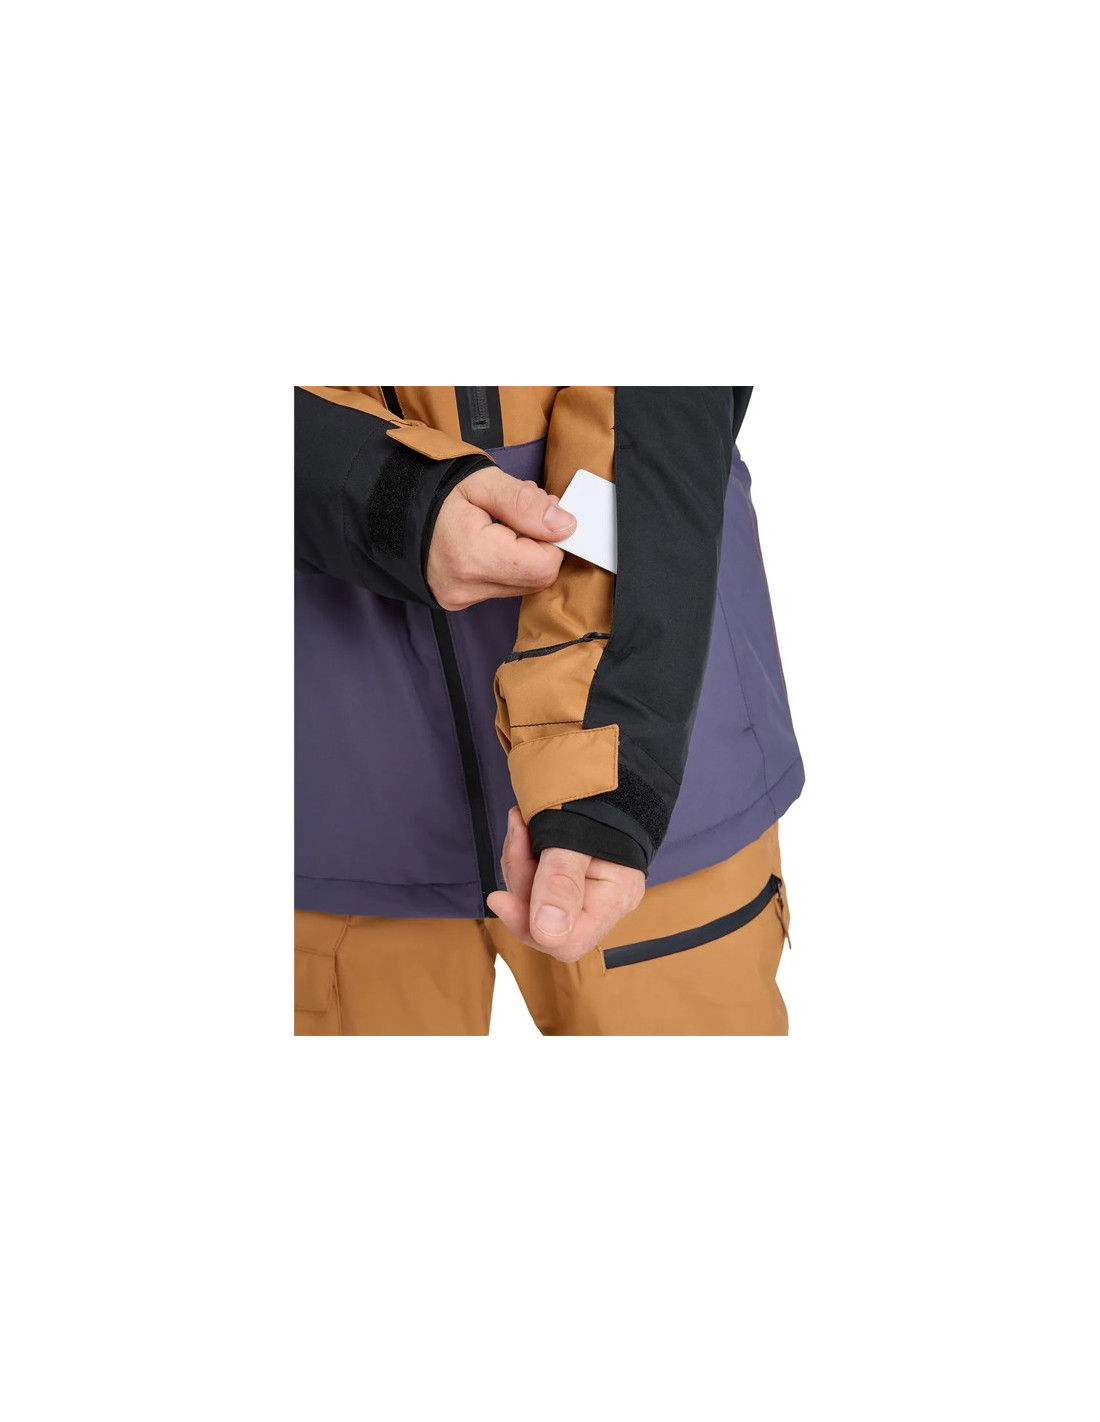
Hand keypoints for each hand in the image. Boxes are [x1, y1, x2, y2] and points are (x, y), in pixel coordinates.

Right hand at [427, 466, 575, 609]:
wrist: (387, 509)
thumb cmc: (433, 491)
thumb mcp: (481, 481)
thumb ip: (525, 503)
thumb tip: (564, 524)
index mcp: (473, 555)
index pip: (544, 565)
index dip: (554, 539)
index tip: (541, 514)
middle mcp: (467, 586)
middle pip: (537, 579)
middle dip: (541, 547)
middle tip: (521, 515)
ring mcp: (460, 598)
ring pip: (521, 586)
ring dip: (523, 557)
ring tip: (501, 525)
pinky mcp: (458, 601)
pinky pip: (501, 588)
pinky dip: (506, 566)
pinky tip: (489, 542)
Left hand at [487, 806, 645, 962]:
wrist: (613, 765)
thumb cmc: (599, 795)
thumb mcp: (575, 834)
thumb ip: (561, 881)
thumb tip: (548, 932)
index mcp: (614, 898)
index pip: (565, 941)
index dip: (525, 924)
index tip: (497, 897)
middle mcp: (601, 902)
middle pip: (543, 919)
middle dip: (520, 879)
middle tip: (518, 831)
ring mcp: (585, 890)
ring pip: (533, 898)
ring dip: (518, 860)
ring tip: (522, 821)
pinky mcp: (568, 876)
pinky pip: (535, 881)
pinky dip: (523, 856)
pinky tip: (525, 827)